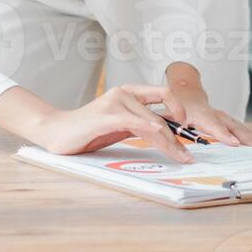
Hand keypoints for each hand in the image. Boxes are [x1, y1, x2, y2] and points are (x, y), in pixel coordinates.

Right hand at [0, 84, 197, 163]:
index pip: (164, 94)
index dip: (183, 109)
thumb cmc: (89, 131)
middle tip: (194, 152)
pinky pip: (137, 123)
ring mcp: (116, 101)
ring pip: (154, 121)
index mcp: (130, 93)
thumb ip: (141, 126)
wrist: (56, 132)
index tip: (196, 129)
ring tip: (183, 158)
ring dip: (171, 142)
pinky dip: (153, 134)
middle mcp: (125, 93)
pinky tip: (163, 143)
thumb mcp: (120, 127)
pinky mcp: (107, 114)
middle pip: (164, 110)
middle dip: (183, 132)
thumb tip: (169, 138)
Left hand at [165, 62, 251, 147]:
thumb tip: (168, 143)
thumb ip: (169, 130)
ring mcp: (223, 116)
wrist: (185, 93)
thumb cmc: (177, 108)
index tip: (234, 143)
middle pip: (232, 125)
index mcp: (199, 114)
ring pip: (239, 126)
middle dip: (245, 137)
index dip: (223, 134)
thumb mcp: (169, 117)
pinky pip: (241, 127)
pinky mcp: (228, 119)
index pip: (213, 124)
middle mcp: (214, 114)